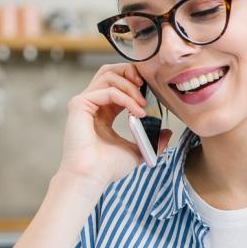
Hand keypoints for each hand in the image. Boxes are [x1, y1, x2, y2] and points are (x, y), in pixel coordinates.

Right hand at [58, 63, 173, 190]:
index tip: (152, 91)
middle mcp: (92, 103)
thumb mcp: (137, 150)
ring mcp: (84, 102)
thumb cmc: (109, 167)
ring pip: (108, 75)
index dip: (135, 81)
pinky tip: (137, 112)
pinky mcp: (79, 105)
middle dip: (130, 72)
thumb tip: (167, 133)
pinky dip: (126, 98)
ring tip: (143, 104)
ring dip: (130, 86)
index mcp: (103, 110)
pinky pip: (107, 91)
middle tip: (146, 86)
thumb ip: (152, 140)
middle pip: (109, 70)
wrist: (91, 177)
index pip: (118, 82)